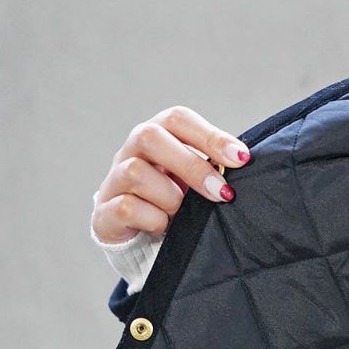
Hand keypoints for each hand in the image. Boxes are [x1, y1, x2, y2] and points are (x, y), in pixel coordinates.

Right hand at [91, 105, 250, 244]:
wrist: (134, 229)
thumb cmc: (170, 197)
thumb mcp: (193, 178)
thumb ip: (211, 166)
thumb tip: (243, 163)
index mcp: (157, 133)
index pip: (178, 119)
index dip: (211, 136)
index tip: (241, 158)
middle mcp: (131, 149)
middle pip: (151, 137)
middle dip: (192, 166)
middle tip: (221, 193)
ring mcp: (114, 178)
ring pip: (136, 173)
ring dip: (170, 197)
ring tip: (182, 213)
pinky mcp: (105, 210)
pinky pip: (127, 207)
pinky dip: (154, 219)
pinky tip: (164, 225)